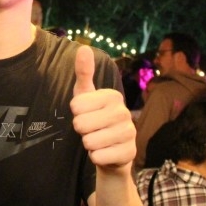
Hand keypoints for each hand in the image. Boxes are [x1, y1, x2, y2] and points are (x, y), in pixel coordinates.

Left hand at [70, 45, 135, 168]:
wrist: (111, 151)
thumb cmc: (95, 118)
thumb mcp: (85, 95)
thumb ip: (83, 73)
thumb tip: (84, 48)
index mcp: (113, 96)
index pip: (75, 106)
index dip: (75, 113)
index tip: (86, 114)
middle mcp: (124, 112)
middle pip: (80, 124)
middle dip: (81, 130)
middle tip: (91, 129)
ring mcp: (130, 133)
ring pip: (89, 142)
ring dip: (88, 144)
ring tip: (98, 140)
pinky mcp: (129, 153)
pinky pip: (98, 157)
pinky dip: (96, 157)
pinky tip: (104, 152)